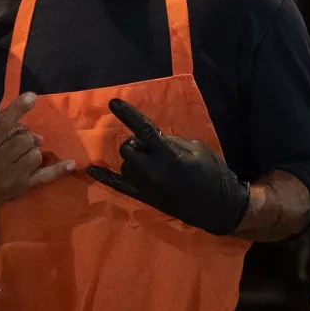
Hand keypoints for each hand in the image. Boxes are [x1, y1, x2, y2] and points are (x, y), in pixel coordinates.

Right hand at [0, 92, 74, 217]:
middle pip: (25, 139)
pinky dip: (59, 170)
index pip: (3, 124)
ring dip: (31, 152)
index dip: (18, 109)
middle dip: (24, 138)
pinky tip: (71, 163)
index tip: (32, 96)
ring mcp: (14, 175)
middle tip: (16, 143)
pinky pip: (46, 176)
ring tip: (21, 156)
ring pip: (36, 154)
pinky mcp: (24, 186)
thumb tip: (23, 126)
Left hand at [87, 98, 249, 235]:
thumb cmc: (213, 173)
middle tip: (154, 147)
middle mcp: (152, 172)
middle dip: (137, 142)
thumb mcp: (197, 148)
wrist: (218, 207)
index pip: (144, 130)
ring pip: (125, 164)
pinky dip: (105, 176)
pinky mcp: (144, 198)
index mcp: (168, 157)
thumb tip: (151, 137)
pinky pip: (119, 186)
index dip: (128, 115)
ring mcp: (146, 187)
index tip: (113, 103)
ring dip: (135, 158)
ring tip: (153, 163)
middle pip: (128, 148)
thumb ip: (171, 141)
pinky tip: (91, 169)